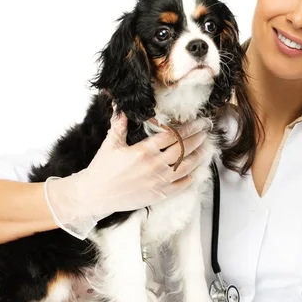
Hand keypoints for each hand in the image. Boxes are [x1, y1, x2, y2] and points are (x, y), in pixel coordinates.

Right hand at [45, 107, 208, 238]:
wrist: (96, 195)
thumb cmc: (102, 169)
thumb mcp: (111, 143)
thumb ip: (119, 124)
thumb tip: (120, 106)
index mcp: (144, 150)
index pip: (172, 136)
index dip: (188, 128)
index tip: (197, 123)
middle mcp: (154, 165)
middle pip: (183, 149)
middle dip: (197, 139)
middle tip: (205, 131)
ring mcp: (158, 181)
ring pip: (186, 167)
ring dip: (198, 156)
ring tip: (205, 148)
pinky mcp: (159, 195)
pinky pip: (181, 186)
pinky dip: (191, 177)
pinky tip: (196, 170)